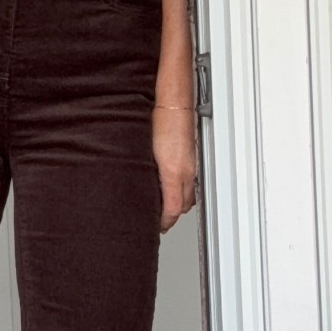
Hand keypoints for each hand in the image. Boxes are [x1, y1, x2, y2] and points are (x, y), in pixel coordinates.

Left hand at [152, 105, 197, 233]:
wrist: (172, 104)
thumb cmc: (158, 123)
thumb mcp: (143, 154)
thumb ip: (143, 176)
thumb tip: (139, 191)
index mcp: (173, 173)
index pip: (172, 210)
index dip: (163, 222)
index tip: (155, 226)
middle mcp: (186, 171)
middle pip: (182, 206)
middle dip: (170, 216)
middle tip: (156, 219)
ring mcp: (192, 166)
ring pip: (189, 196)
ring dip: (177, 204)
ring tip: (162, 207)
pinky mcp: (192, 159)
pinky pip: (190, 183)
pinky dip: (182, 191)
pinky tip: (171, 188)